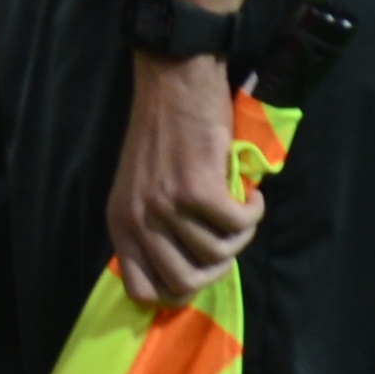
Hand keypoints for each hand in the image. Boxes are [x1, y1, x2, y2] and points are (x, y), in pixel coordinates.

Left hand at [104, 48, 262, 308]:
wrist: (175, 82)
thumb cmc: (164, 132)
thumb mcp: (143, 188)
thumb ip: (154, 228)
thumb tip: (189, 271)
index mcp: (120, 224)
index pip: (140, 290)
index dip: (175, 292)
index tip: (200, 270)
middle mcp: (139, 220)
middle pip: (184, 283)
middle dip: (217, 269)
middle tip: (228, 239)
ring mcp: (167, 206)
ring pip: (218, 255)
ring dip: (241, 236)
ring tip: (241, 207)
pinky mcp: (198, 189)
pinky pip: (238, 225)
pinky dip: (254, 213)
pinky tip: (252, 194)